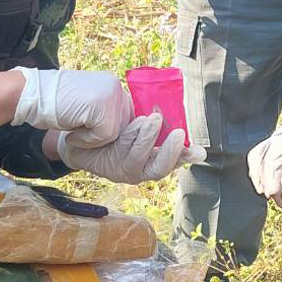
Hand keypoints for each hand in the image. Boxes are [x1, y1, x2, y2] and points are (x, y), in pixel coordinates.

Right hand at [11, 68, 131, 145]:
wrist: (31, 95)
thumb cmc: (56, 104)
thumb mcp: (87, 103)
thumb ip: (105, 111)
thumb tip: (124, 132)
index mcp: (113, 84)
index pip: (126, 117)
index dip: (109, 131)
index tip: (89, 133)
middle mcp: (116, 86)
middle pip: (122, 127)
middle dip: (101, 136)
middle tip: (79, 131)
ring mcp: (110, 94)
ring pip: (114, 134)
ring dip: (92, 139)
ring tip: (73, 128)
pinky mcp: (101, 106)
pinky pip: (103, 136)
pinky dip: (85, 140)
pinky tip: (71, 133)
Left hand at [61, 113, 205, 183]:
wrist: (83, 134)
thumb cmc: (116, 124)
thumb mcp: (138, 120)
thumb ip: (156, 120)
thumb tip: (172, 111)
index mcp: (153, 158)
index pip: (175, 161)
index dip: (187, 157)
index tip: (198, 151)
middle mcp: (141, 169)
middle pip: (159, 169)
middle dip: (171, 152)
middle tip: (179, 133)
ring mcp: (125, 170)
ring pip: (140, 159)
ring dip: (148, 138)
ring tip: (154, 119)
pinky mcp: (108, 167)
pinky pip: (123, 151)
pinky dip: (131, 135)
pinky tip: (135, 121)